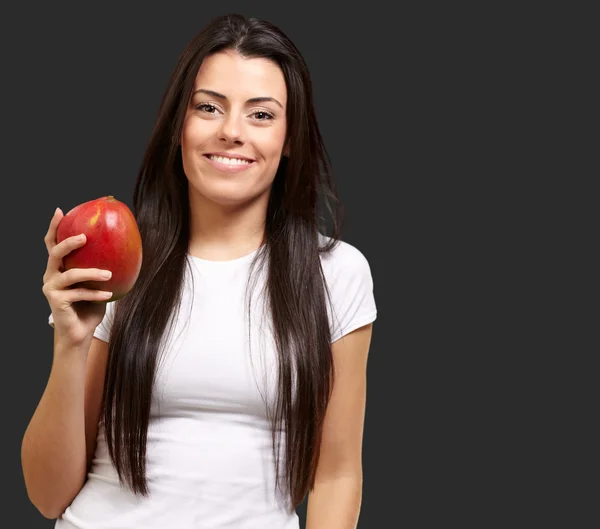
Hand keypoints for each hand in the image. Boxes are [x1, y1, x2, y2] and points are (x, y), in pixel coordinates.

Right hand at [42, 208, 113, 345]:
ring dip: (91, 273)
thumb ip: (102, 267)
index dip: (55, 227)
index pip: (53, 243)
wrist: (81, 332)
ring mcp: (51, 288)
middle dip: (69, 243)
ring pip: (70, 274)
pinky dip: (96, 294)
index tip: (61, 211)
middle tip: (86, 237)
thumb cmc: (90, 306)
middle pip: (55, 253)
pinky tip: (109, 295)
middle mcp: (51, 275)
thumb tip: (126, 248)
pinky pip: (78, 293)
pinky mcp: (55, 301)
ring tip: (109, 274)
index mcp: (59, 267)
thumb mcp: (98, 283)